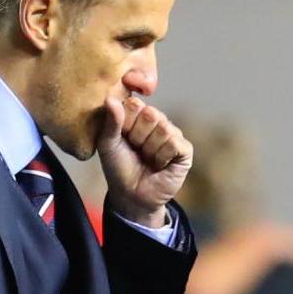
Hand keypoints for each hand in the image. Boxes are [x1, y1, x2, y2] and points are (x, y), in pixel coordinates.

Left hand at [99, 95, 191, 228]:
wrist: (131, 195)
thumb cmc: (118, 168)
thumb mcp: (108, 144)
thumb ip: (111, 121)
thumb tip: (110, 98)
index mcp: (138, 114)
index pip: (134, 103)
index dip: (126, 123)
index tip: (122, 138)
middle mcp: (157, 120)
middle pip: (150, 114)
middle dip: (138, 136)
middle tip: (136, 150)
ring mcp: (172, 133)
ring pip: (162, 129)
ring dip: (150, 149)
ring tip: (147, 159)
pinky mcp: (184, 149)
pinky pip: (173, 143)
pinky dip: (162, 157)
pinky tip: (160, 165)